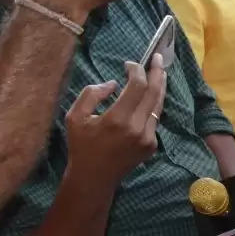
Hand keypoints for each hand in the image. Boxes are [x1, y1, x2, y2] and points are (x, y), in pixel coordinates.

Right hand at [64, 56, 165, 180]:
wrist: (94, 177)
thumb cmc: (81, 146)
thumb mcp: (75, 117)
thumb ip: (91, 94)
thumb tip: (114, 83)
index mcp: (118, 119)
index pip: (137, 86)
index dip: (137, 71)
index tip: (130, 64)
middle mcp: (138, 128)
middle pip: (155, 92)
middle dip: (157, 72)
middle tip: (159, 58)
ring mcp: (148, 137)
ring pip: (158, 105)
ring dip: (159, 87)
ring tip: (159, 72)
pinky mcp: (152, 145)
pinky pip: (154, 119)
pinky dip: (152, 105)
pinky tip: (149, 96)